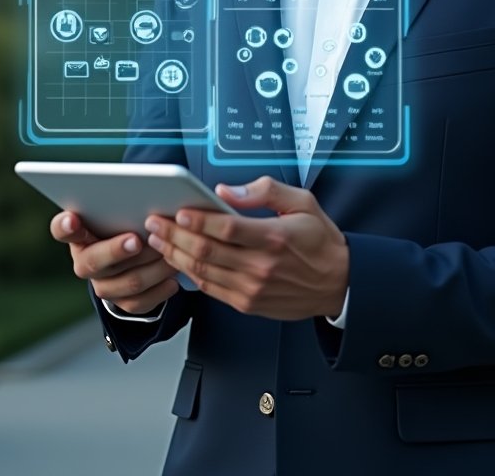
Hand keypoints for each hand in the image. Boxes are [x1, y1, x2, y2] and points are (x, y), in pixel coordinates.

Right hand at [50, 211, 179, 314]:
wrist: (132, 259)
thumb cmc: (126, 224)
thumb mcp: (121, 212)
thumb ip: (123, 204)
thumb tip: (147, 193)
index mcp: (79, 234)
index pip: (62, 229)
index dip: (65, 225)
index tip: (72, 218)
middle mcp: (85, 262)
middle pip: (94, 261)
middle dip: (116, 250)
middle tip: (136, 240)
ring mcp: (103, 285)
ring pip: (126, 282)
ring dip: (152, 268)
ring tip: (170, 254)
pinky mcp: (121, 303)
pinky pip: (139, 302)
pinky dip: (159, 290)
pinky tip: (173, 280)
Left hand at [143, 175, 348, 320]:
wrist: (339, 284)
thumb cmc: (321, 242)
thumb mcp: (303, 203)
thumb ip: (265, 191)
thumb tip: (226, 189)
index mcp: (274, 238)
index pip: (226, 229)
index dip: (198, 219)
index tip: (178, 210)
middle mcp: (260, 266)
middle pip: (206, 251)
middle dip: (175, 235)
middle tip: (155, 222)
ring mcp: (252, 288)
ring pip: (203, 272)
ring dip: (176, 255)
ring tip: (158, 240)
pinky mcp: (248, 303)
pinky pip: (211, 289)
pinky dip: (190, 274)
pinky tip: (179, 260)